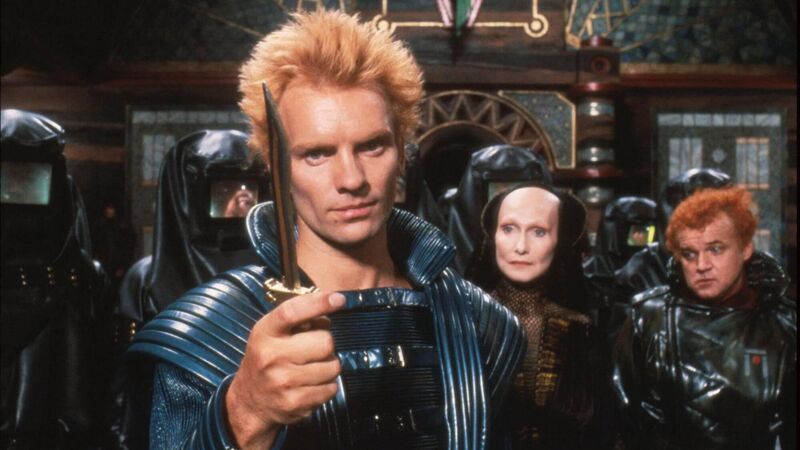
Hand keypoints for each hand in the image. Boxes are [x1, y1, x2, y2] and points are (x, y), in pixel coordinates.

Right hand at [225, 291, 344, 448]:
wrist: (249, 402)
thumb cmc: (266, 359)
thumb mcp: (271, 333)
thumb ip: (298, 319)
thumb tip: (330, 310)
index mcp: (265, 333)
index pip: (292, 312)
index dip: (318, 303)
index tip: (339, 299)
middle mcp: (271, 356)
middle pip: (325, 342)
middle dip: (326, 344)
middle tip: (315, 349)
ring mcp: (283, 382)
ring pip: (333, 367)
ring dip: (329, 366)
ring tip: (312, 368)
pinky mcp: (295, 403)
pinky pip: (330, 389)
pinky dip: (327, 386)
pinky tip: (311, 385)